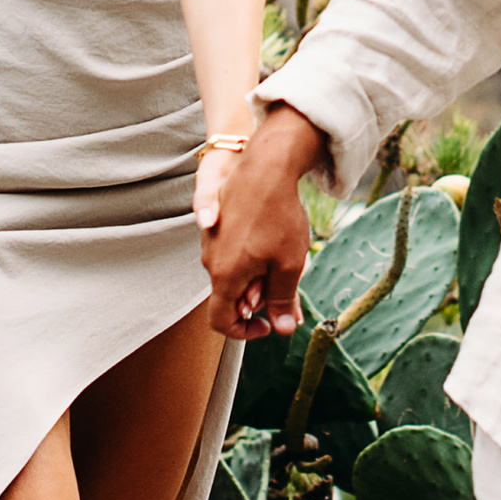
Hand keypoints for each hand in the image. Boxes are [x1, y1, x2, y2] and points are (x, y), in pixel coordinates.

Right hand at [200, 106, 322, 337]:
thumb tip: (283, 329)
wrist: (265, 167)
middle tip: (287, 285)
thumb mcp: (289, 264)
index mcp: (225, 276)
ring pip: (233, 273)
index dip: (243, 332)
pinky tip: (274, 239)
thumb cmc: (278, 216)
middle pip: (230, 296)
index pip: (221, 321)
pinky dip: (252, 256)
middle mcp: (211, 261)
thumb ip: (282, 300)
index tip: (267, 324)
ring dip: (257, 276)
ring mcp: (212, 242)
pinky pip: (232, 252)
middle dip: (259, 299)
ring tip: (284, 256)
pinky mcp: (217, 225)